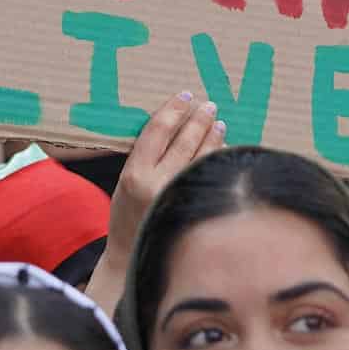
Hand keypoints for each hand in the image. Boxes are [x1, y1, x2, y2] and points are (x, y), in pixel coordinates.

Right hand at [107, 92, 225, 256]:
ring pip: (201, 157)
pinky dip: (216, 159)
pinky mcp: (194, 207)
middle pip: (184, 141)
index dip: (172, 110)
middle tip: (209, 105)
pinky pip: (209, 175)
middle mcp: (157, 184)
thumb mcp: (125, 180)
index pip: (156, 131)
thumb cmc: (127, 213)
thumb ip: (145, 156)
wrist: (133, 253)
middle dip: (198, 120)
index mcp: (134, 174)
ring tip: (218, 122)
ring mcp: (177, 197)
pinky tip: (223, 148)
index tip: (185, 96)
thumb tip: (176, 125)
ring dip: (212, 136)